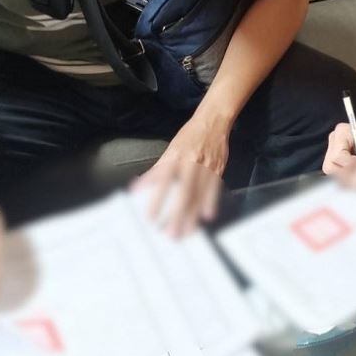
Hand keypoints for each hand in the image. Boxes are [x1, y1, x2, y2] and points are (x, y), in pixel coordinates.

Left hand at [134, 116, 227, 236]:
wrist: (213, 121)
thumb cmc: (189, 137)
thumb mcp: (170, 150)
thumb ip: (156, 170)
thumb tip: (137, 187)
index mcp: (175, 157)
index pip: (163, 182)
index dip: (156, 200)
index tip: (150, 217)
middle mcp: (190, 163)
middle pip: (184, 192)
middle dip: (178, 214)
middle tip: (171, 233)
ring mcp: (206, 166)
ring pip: (199, 194)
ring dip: (193, 214)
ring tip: (187, 231)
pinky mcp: (218, 169)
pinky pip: (214, 188)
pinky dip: (211, 201)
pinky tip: (207, 215)